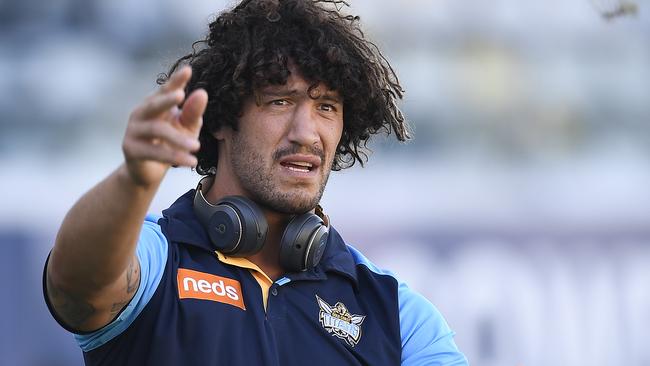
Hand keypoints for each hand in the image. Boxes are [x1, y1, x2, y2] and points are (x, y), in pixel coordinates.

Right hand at [122, 66, 207, 186]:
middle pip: (154, 104)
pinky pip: (155, 152)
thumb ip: (193, 112)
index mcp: (155, 104)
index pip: (166, 90)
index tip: (188, 70)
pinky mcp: (131, 149)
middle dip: (166, 99)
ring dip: (178, 139)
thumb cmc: (171, 144)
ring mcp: (134, 130)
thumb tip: (202, 93)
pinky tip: (191, 161)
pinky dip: (174, 156)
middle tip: (181, 95)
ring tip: (197, 146)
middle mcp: (141, 113)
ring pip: (157, 130)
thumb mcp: (186, 128)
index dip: (176, 81)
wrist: (150, 172)